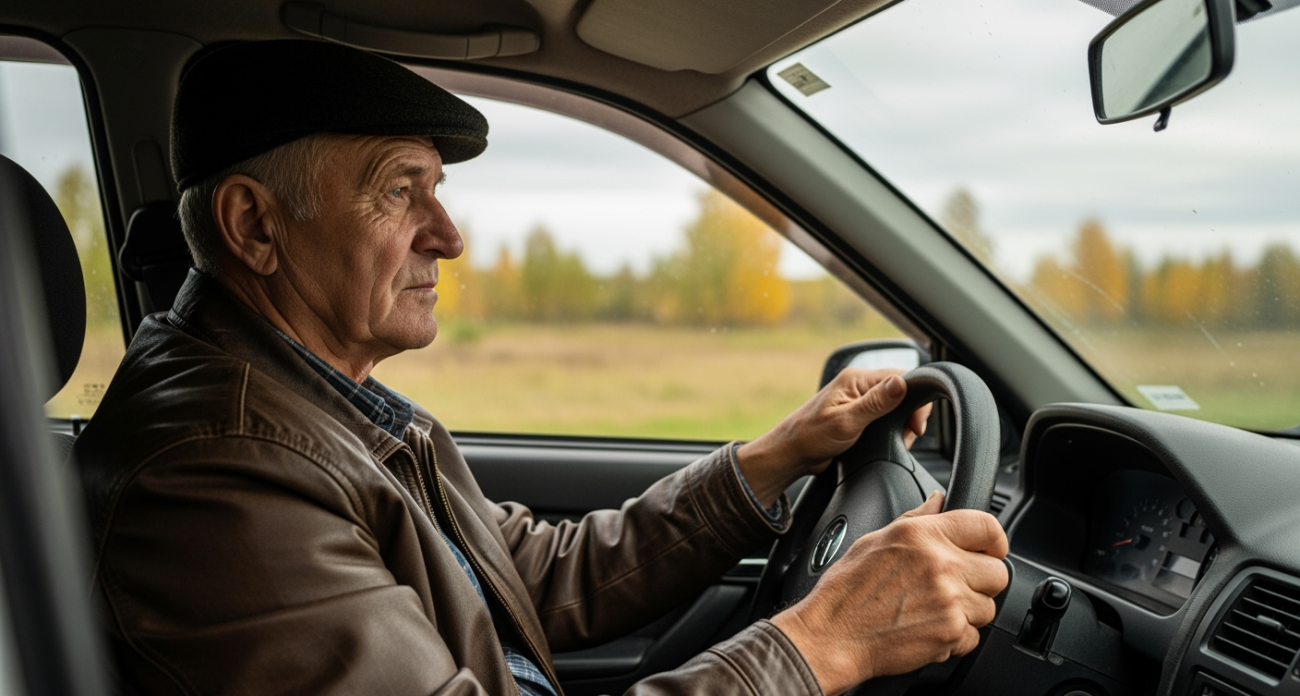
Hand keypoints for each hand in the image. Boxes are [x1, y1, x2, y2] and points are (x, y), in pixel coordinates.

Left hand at [736, 368, 931, 505]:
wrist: (791, 454)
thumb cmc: (810, 436)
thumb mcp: (846, 421)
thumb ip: (875, 403)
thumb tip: (901, 383)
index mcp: (856, 379)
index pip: (900, 377)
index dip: (915, 399)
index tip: (915, 424)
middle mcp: (858, 386)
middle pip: (900, 392)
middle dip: (908, 415)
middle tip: (904, 436)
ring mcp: (858, 401)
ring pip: (894, 407)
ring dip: (899, 425)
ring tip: (892, 441)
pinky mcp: (858, 416)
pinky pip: (883, 418)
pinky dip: (889, 431)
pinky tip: (882, 442)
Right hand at [771, 493, 1008, 695]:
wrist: (832, 635)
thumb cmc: (846, 590)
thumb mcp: (875, 540)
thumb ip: (916, 519)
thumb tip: (938, 500)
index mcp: (923, 535)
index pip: (987, 526)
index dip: (994, 540)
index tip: (990, 550)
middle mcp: (941, 565)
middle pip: (998, 572)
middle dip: (981, 580)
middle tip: (957, 585)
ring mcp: (949, 602)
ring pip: (988, 607)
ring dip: (969, 611)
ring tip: (934, 609)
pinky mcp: (950, 634)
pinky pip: (973, 637)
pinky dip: (956, 637)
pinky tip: (928, 628)